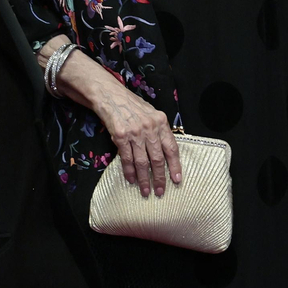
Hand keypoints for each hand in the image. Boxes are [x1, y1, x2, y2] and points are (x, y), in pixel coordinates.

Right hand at [92, 77, 181, 197]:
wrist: (110, 96)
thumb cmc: (132, 106)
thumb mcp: (151, 114)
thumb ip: (159, 131)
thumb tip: (167, 153)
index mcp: (161, 122)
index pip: (171, 148)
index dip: (175, 165)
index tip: (177, 180)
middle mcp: (150, 128)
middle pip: (157, 159)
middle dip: (159, 178)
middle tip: (160, 191)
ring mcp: (135, 132)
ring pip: (142, 162)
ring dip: (144, 179)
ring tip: (146, 191)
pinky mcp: (120, 136)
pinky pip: (127, 159)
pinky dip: (129, 172)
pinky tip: (131, 180)